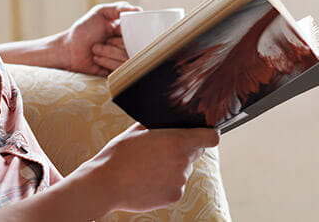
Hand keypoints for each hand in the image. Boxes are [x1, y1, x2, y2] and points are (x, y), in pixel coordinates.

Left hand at [59, 2, 140, 75]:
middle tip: (103, 40)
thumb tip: (138, 9)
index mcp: (125, 30)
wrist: (69, 50)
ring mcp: (121, 58)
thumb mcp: (100, 12)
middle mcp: (126, 44)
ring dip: (108, 52)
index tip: (115, 30)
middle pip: (134, 46)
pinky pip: (121, 69)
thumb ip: (118, 8)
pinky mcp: (116, 71)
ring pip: (127, 57)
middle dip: (114, 43)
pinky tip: (96, 58)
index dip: (128, 32)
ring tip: (96, 49)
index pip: (139, 31)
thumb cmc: (83, 30)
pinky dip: (106, 62)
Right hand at [74, 124, 219, 213]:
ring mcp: (180, 181)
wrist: (106, 184)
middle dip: (184, 149)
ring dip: (173, 167)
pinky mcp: (174, 197)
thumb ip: (159, 125)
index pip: (211, 138)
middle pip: (195, 152)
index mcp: (177, 141)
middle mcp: (183, 162)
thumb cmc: (119, 154)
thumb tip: (170, 121)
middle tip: (162, 150)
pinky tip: (148, 180)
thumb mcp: (137, 130)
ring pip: (184, 170)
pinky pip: (176, 186)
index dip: (208, 134)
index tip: (203, 134)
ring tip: (149, 167)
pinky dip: (166, 183)